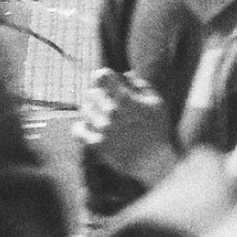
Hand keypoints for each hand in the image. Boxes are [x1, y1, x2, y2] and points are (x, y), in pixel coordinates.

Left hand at [78, 68, 178, 182]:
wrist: (154, 161)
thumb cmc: (158, 129)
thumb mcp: (156, 102)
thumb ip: (140, 85)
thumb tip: (125, 75)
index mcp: (125, 99)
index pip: (102, 76)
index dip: (103, 76)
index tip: (106, 81)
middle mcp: (111, 112)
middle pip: (91, 93)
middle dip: (99, 95)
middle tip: (106, 102)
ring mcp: (102, 129)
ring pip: (84, 109)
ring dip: (91, 110)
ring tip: (101, 115)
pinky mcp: (96, 144)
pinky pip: (77, 130)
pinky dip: (83, 126)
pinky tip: (92, 127)